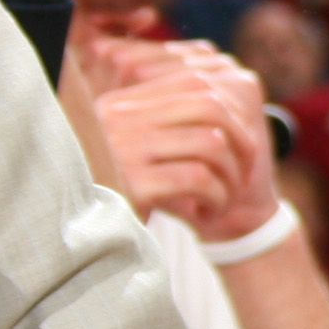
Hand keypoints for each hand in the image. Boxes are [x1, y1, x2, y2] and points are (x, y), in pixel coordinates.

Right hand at [86, 34, 273, 233]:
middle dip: (242, 138)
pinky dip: (217, 196)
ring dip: (230, 175)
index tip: (242, 141)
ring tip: (223, 196)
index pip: (193, 81)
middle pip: (209, 105)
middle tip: (244, 169)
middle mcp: (117, 120)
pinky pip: (200, 179)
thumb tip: (218, 81)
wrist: (83, 247)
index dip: (232, 110)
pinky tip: (209, 211)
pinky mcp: (132, 186)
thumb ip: (168, 116)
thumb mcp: (139, 148)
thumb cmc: (125, 194)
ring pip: (211, 143)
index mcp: (120, 104)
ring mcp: (122, 150)